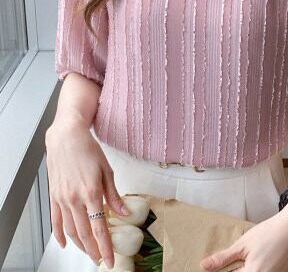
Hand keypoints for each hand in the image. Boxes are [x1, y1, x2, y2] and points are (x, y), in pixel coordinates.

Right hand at [45, 120, 129, 268]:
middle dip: (93, 250)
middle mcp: (74, 199)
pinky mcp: (53, 196)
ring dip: (79, 245)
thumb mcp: (107, 170)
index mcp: (91, 193)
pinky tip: (65, 242)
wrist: (67, 137)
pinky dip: (60, 235)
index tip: (109, 259)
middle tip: (100, 259)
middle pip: (84, 233)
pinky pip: (55, 221)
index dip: (105, 247)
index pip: (99, 228)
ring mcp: (62, 199)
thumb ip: (114, 195)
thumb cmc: (88, 150)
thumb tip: (124, 213)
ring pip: (70, 230)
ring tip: (89, 252)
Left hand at [200, 196, 287, 271]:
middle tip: (227, 264)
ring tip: (240, 262)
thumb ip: (223, 258)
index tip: (213, 268)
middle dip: (233, 271)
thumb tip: (204, 266)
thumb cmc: (268, 233)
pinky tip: (251, 263)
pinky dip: (254, 270)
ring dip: (243, 270)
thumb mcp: (243, 244)